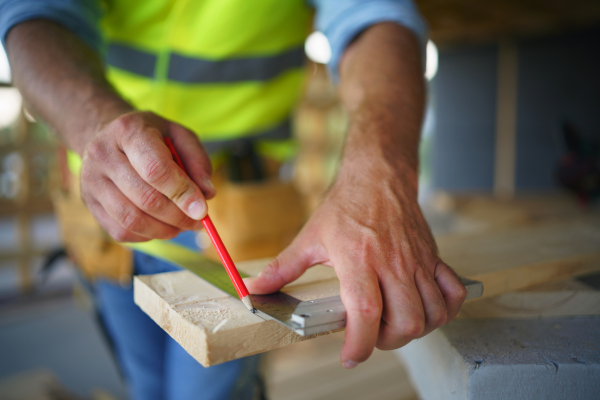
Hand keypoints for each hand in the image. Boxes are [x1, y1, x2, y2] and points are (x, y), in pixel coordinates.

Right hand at [80, 111, 214, 241]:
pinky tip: (161, 226)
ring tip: (181, 226)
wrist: (107, 136)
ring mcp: (91, 181)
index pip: (155, 169)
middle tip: (198, 222)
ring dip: (164, 230)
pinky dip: (147, 235)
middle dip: (178, 216)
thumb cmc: (150, 137)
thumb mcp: (179, 136)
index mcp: (128, 131)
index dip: (182, 193)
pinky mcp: (89, 203)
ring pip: (131, 219)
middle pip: (145, 198)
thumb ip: (197, 161)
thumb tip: (207, 194)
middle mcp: (103, 155)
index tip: (202, 210)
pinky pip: (121, 231)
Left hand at [245, 175, 466, 368]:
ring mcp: (416, 261)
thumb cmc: (345, 206)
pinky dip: (446, 310)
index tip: (349, 357)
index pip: (365, 312)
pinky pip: (453, 293)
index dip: (359, 344)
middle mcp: (391, 263)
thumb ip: (283, 268)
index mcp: (357, 259)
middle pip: (405, 321)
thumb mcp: (310, 237)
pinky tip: (426, 310)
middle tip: (371, 336)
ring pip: (431, 312)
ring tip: (394, 324)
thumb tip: (255, 289)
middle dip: (387, 342)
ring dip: (415, 330)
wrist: (377, 177)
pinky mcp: (433, 257)